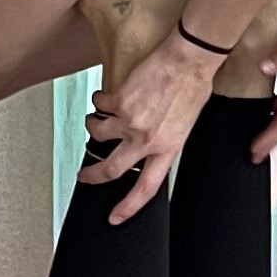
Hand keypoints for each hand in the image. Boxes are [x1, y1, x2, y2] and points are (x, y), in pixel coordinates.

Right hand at [83, 40, 216, 222]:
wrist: (190, 59)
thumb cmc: (192, 86)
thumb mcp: (184, 125)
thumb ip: (164, 140)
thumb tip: (147, 147)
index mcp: (167, 148)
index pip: (146, 187)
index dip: (128, 207)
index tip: (116, 217)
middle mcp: (147, 139)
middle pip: (111, 169)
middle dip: (92, 176)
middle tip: (84, 176)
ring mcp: (131, 121)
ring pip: (97, 134)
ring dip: (93, 127)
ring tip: (98, 118)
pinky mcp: (120, 100)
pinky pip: (98, 105)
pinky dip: (98, 101)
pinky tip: (106, 96)